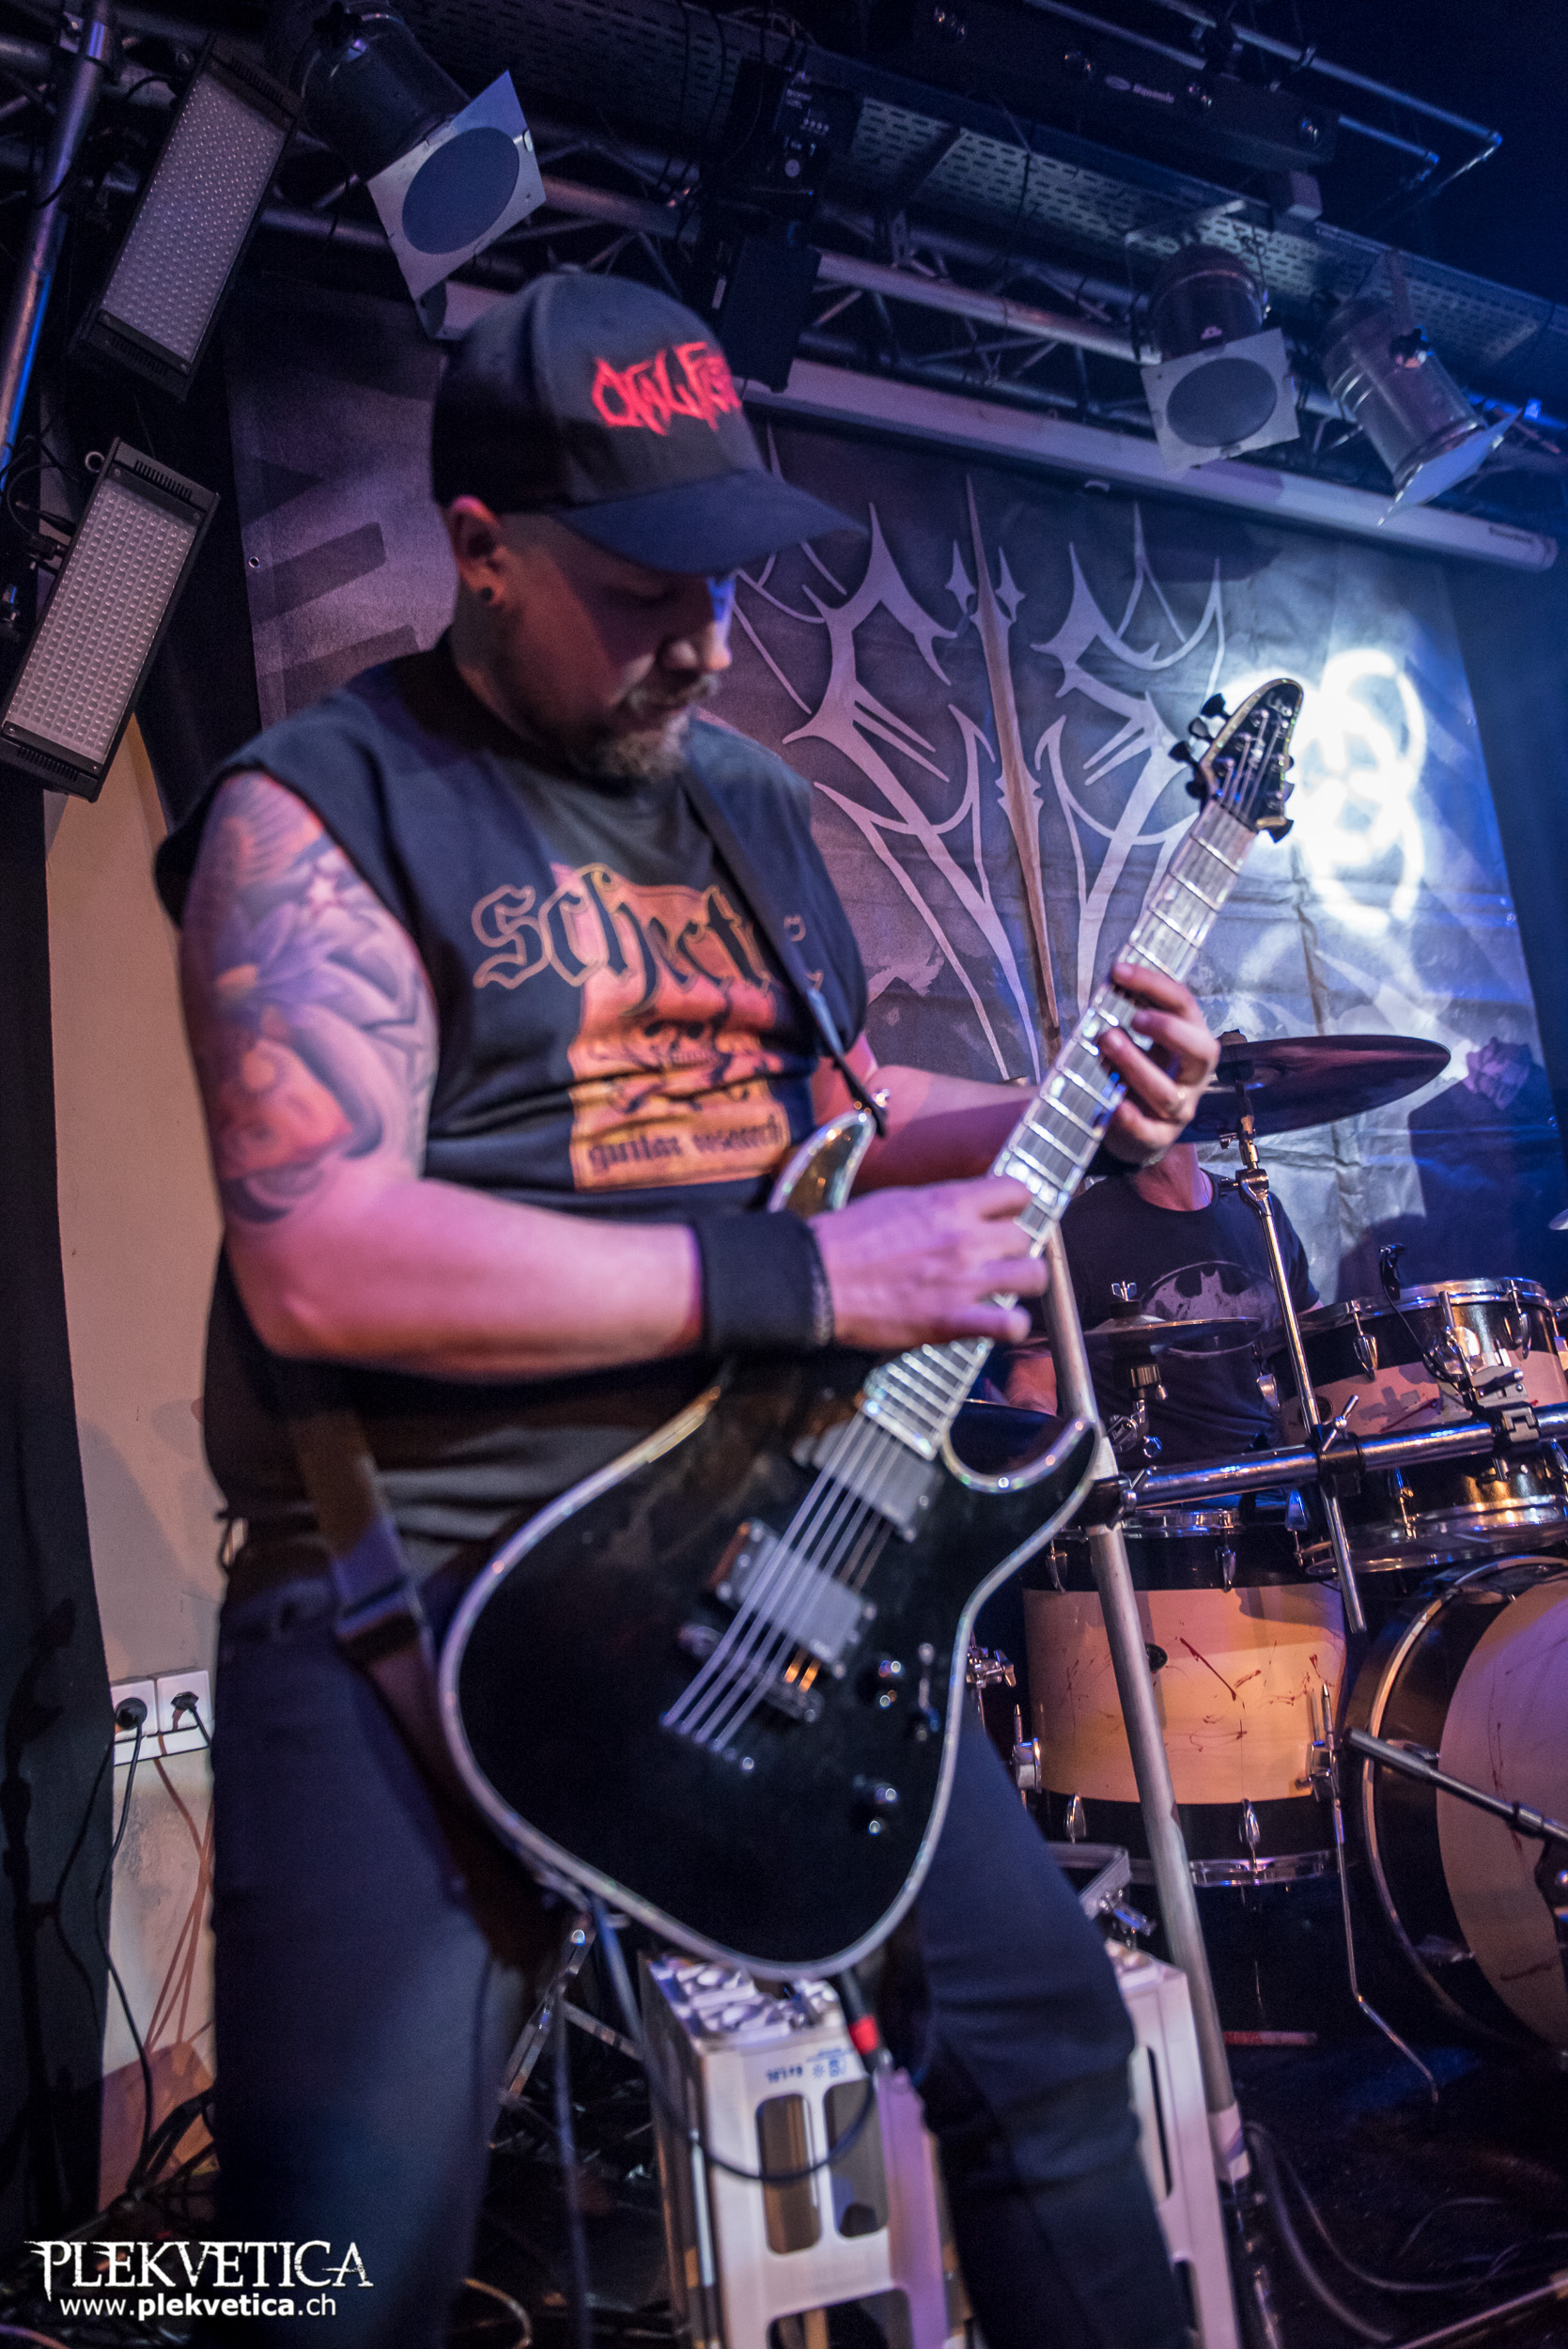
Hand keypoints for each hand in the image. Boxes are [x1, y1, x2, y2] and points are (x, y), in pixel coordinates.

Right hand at [812, 1177, 1046, 1353]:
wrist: (817, 1279)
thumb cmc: (847, 1237)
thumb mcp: (896, 1200)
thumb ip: (938, 1204)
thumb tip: (961, 1206)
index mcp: (950, 1203)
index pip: (1017, 1191)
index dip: (1014, 1205)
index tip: (1002, 1216)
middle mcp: (966, 1239)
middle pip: (1025, 1237)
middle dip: (1011, 1247)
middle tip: (992, 1257)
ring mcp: (964, 1281)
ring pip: (1034, 1276)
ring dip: (1022, 1282)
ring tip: (1003, 1287)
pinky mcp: (954, 1320)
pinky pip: (1010, 1326)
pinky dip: (1012, 1327)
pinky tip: (1000, 1323)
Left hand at [1097, 962, 1219, 1163]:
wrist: (1133, 1127)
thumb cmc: (1135, 1072)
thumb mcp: (1137, 1040)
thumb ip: (1127, 1015)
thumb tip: (1110, 982)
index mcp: (1191, 1040)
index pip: (1184, 1005)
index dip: (1154, 985)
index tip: (1118, 971)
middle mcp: (1193, 1074)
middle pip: (1201, 1050)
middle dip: (1170, 1030)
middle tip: (1135, 1016)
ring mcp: (1180, 1108)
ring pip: (1168, 1093)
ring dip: (1137, 1066)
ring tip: (1106, 1042)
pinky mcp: (1159, 1137)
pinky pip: (1151, 1132)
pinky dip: (1133, 1120)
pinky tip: (1115, 1107)